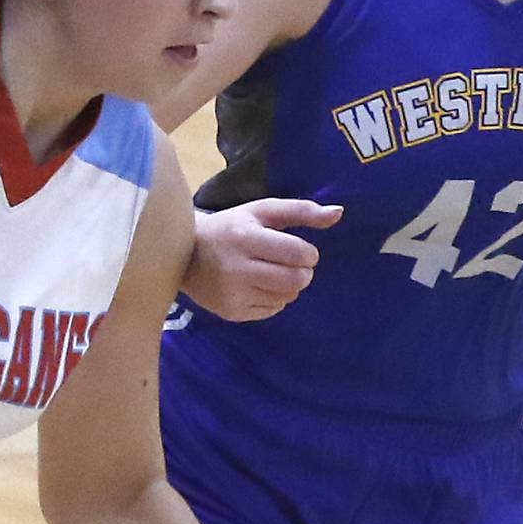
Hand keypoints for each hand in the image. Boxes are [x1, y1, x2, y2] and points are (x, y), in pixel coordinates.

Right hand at [183, 200, 341, 320]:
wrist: (183, 253)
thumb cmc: (231, 227)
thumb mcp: (262, 211)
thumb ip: (301, 211)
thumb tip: (339, 213)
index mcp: (245, 237)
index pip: (299, 254)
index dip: (308, 253)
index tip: (299, 250)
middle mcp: (237, 268)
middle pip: (296, 280)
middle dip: (302, 272)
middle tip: (291, 264)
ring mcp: (233, 294)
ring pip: (287, 297)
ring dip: (288, 286)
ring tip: (271, 273)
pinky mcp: (231, 312)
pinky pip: (272, 310)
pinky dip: (274, 299)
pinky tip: (258, 285)